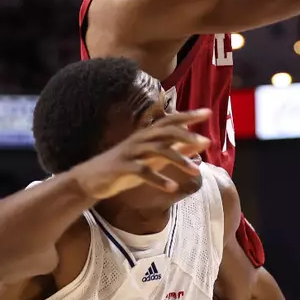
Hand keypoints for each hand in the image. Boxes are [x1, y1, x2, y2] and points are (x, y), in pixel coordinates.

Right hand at [66, 110, 210, 200]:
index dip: (189, 115)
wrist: (92, 178)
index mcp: (147, 135)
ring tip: (194, 171)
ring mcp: (131, 152)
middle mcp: (140, 139)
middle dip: (187, 134)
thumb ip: (176, 150)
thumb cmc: (127, 166)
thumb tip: (200, 143)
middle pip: (166, 131)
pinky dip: (158, 179)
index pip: (171, 120)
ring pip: (157, 151)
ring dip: (178, 160)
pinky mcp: (123, 167)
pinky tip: (172, 187)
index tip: (208, 112)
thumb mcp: (154, 158)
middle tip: (206, 140)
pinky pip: (143, 171)